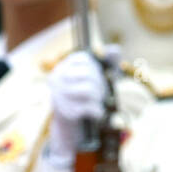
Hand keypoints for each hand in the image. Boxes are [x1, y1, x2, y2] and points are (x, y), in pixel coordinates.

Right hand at [45, 49, 109, 167]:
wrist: (69, 121)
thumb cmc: (84, 94)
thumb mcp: (96, 75)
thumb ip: (107, 61)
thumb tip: (116, 50)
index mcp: (63, 66)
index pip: (85, 59)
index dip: (96, 68)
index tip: (98, 77)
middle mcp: (56, 78)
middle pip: (88, 74)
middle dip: (100, 84)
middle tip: (102, 93)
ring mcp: (59, 95)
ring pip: (89, 90)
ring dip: (99, 98)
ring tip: (98, 102)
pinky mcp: (65, 111)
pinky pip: (89, 107)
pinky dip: (98, 111)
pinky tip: (97, 113)